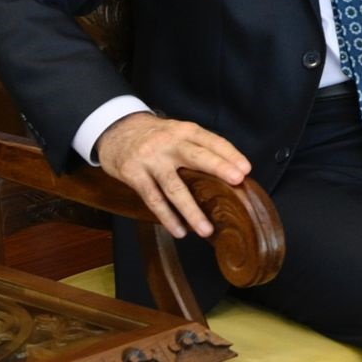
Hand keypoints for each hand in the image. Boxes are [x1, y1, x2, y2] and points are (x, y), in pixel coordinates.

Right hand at [96, 113, 250, 238]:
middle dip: (219, 168)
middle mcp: (169, 144)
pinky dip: (167, 217)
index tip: (246, 169)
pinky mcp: (134, 174)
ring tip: (206, 230)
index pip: (212, 141)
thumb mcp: (178, 132)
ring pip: (175, 187)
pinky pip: (153, 199)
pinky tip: (179, 230)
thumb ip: (198, 147)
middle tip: (237, 181)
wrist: (115, 130)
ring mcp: (151, 160)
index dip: (230, 154)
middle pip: (197, 156)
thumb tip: (229, 170)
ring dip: (192, 211)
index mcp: (185, 131)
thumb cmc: (155, 136)